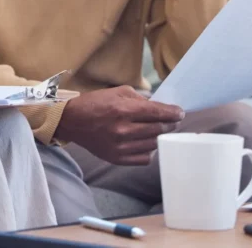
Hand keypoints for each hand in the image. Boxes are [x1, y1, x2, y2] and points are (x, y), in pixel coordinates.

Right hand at [55, 86, 183, 165]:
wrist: (72, 122)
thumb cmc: (94, 103)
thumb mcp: (117, 92)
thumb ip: (139, 98)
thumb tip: (158, 106)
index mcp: (123, 110)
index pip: (157, 113)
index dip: (172, 113)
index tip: (179, 113)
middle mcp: (123, 130)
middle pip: (158, 129)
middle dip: (169, 123)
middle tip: (173, 120)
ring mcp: (120, 147)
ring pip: (153, 144)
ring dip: (161, 136)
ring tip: (160, 130)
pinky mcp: (117, 159)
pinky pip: (144, 158)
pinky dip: (150, 150)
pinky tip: (147, 142)